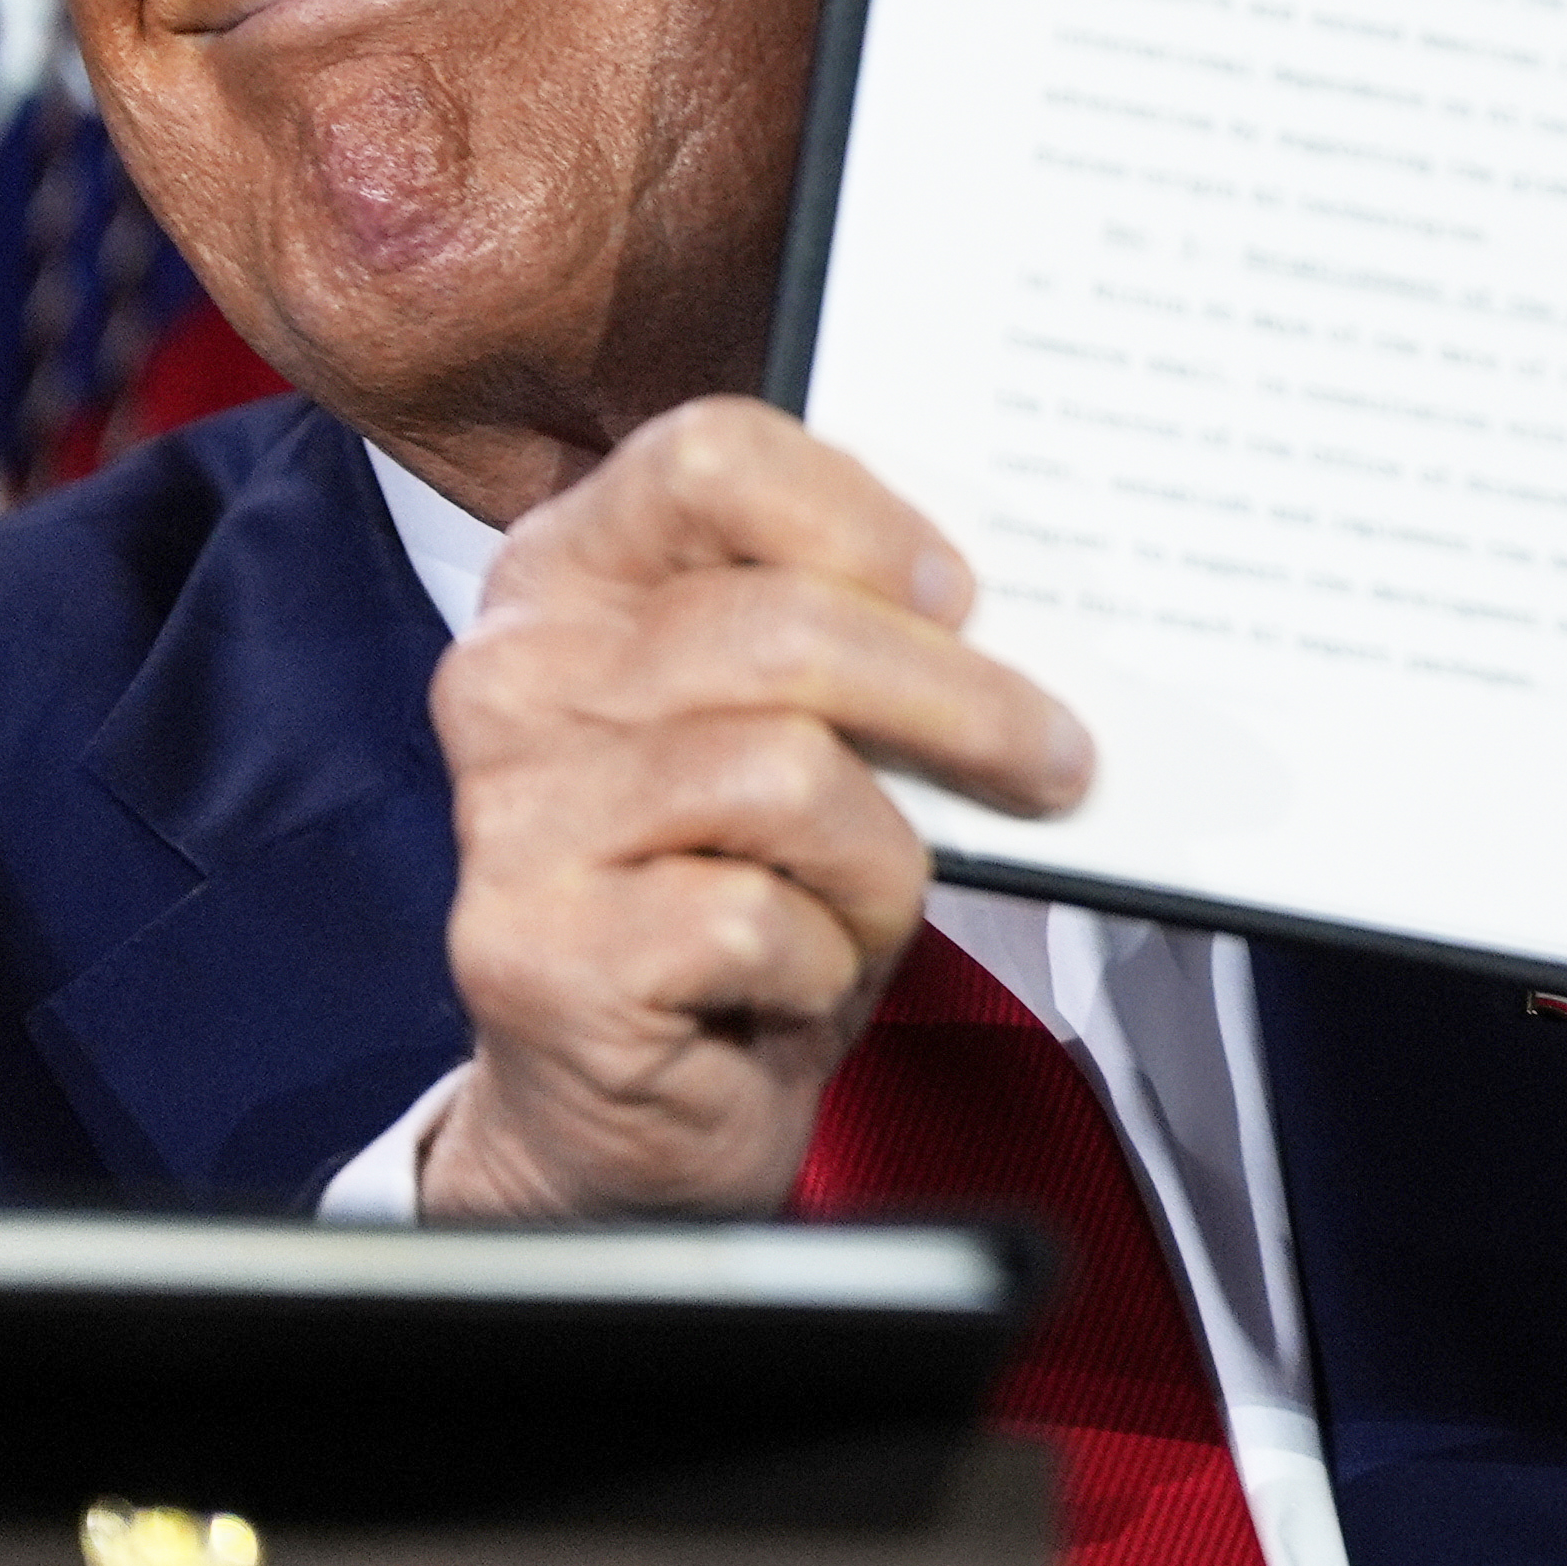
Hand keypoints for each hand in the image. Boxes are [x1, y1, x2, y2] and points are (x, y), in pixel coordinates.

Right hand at [417, 398, 1094, 1219]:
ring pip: (792, 775)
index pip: (710, 458)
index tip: (960, 593)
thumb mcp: (791, 732)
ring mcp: (511, 818)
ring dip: (884, 861)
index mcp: (566, 577)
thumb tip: (1006, 608)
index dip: (859, 517)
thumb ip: (842, 640)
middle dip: (960, 702)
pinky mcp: (535, 953)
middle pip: (787, 628)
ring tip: (874, 902)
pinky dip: (825, 959)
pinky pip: (757, 920)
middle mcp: (515, 678)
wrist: (631, 1107)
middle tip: (1055, 758)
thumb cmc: (735, 892)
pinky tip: (794, 979)